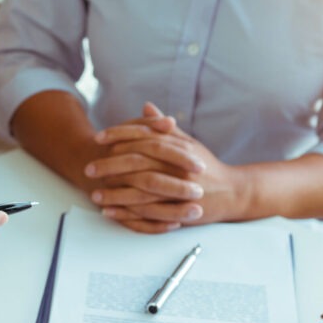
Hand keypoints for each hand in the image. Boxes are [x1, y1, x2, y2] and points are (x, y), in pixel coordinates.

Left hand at [88, 103, 245, 230]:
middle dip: (110, 167)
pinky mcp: (179, 211)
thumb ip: (164, 128)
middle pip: (137, 164)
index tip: (98, 139)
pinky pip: (148, 214)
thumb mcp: (188, 143)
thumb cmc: (207, 166)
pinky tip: (110, 213)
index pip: (143, 137)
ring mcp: (178, 190)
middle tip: (89, 169)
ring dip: (114, 194)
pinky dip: (127, 214)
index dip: (119, 137)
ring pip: (140, 191)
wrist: (234, 192)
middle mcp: (177, 167)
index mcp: (177, 148)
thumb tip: (146, 107)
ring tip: (94, 195)